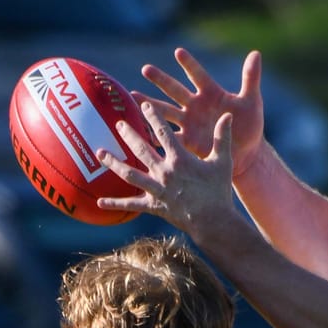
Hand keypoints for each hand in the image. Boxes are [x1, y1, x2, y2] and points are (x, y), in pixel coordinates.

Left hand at [97, 103, 239, 238]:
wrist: (213, 222)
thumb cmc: (219, 192)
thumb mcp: (223, 162)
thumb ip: (222, 138)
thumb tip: (228, 115)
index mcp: (179, 159)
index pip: (163, 133)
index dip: (153, 117)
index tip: (143, 105)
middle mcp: (164, 172)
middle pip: (141, 149)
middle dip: (129, 134)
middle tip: (118, 124)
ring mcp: (156, 189)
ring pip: (129, 173)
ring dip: (113, 162)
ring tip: (100, 153)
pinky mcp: (154, 206)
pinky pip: (132, 204)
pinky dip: (115, 203)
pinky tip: (99, 202)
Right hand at [136, 48, 263, 170]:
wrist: (247, 153)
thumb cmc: (250, 125)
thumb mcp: (252, 101)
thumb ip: (250, 78)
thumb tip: (256, 53)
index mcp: (210, 93)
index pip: (198, 75)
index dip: (189, 65)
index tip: (179, 52)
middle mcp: (195, 105)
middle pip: (175, 89)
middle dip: (161, 80)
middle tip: (146, 69)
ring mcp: (189, 122)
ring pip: (166, 111)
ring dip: (150, 105)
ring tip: (133, 96)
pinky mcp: (187, 141)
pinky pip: (168, 136)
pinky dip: (154, 133)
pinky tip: (139, 128)